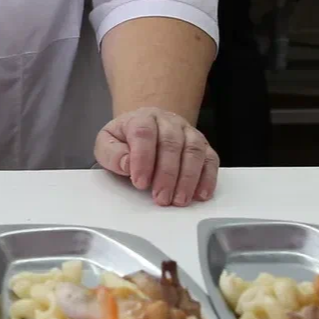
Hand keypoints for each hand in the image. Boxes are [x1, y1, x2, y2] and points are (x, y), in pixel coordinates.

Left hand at [94, 107, 218, 206]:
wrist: (147, 127)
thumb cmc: (126, 140)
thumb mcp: (108, 143)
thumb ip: (112, 153)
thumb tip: (126, 164)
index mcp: (142, 118)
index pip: (143, 133)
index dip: (143, 159)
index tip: (140, 182)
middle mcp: (168, 122)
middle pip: (171, 143)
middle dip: (167, 174)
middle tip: (161, 198)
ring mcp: (188, 132)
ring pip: (193, 150)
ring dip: (188, 178)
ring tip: (179, 200)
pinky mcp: (203, 146)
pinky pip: (210, 159)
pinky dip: (208, 178)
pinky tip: (200, 194)